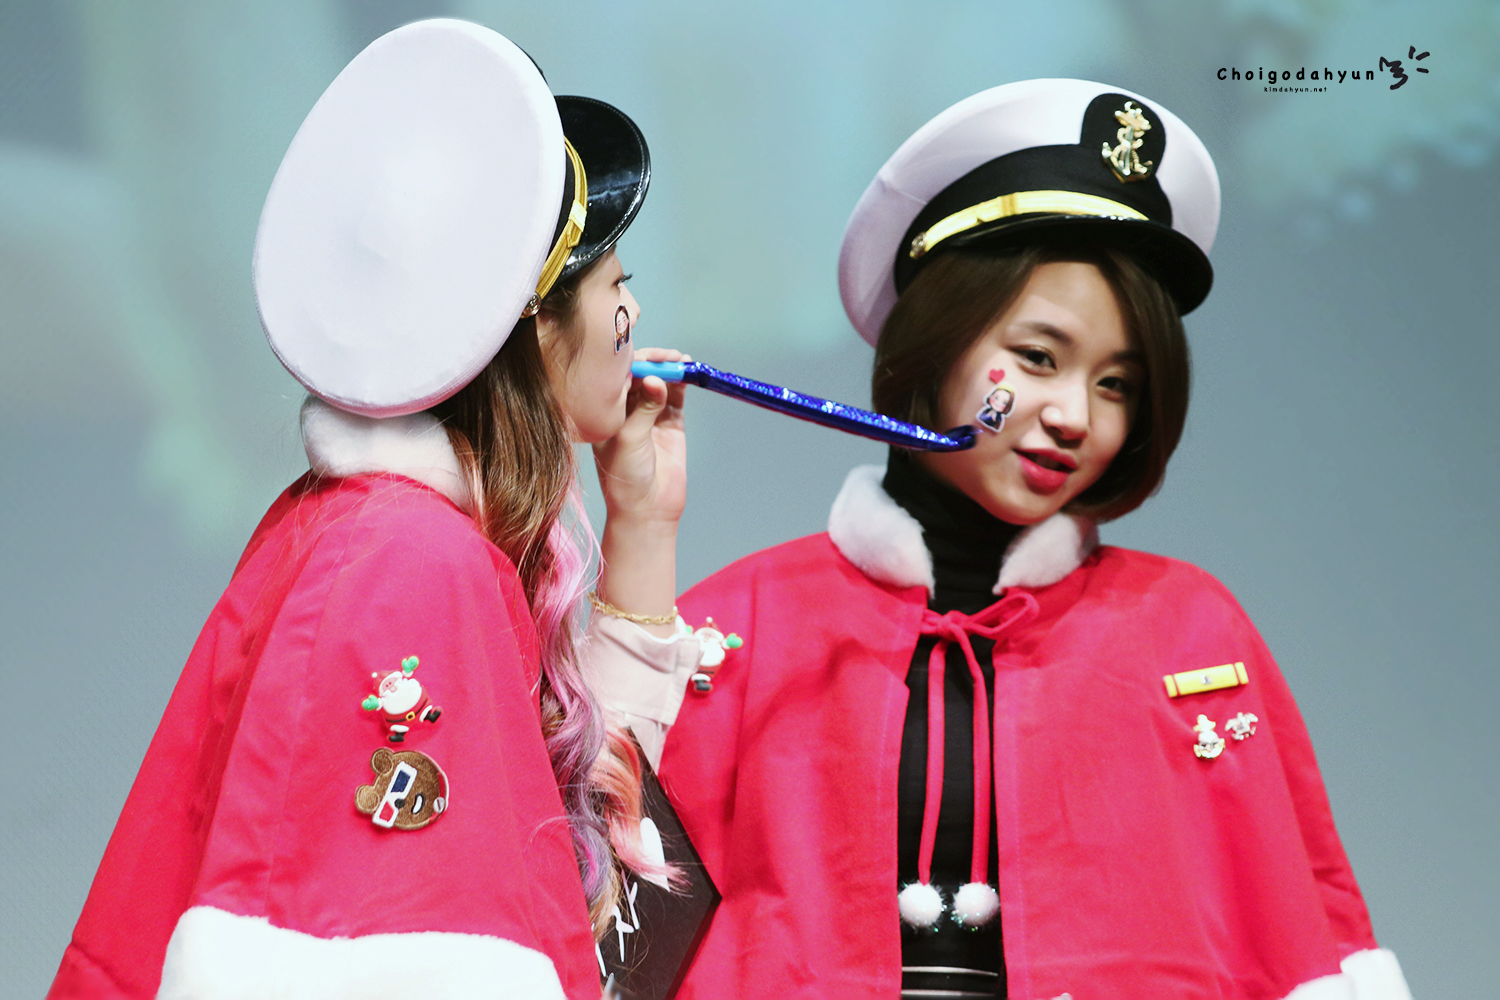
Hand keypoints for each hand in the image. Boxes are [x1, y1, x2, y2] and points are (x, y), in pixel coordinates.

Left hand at [592, 346, 688, 525]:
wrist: (647, 509)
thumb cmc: (624, 477)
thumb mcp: (628, 438)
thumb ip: (644, 408)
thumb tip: (655, 379)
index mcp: (606, 412)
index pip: (617, 379)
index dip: (631, 363)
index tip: (645, 357)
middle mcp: (626, 410)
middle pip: (640, 376)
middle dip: (653, 363)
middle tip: (668, 358)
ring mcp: (650, 416)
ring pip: (660, 384)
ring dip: (669, 370)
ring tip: (680, 362)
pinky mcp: (671, 425)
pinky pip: (676, 398)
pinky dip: (681, 384)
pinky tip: (686, 371)